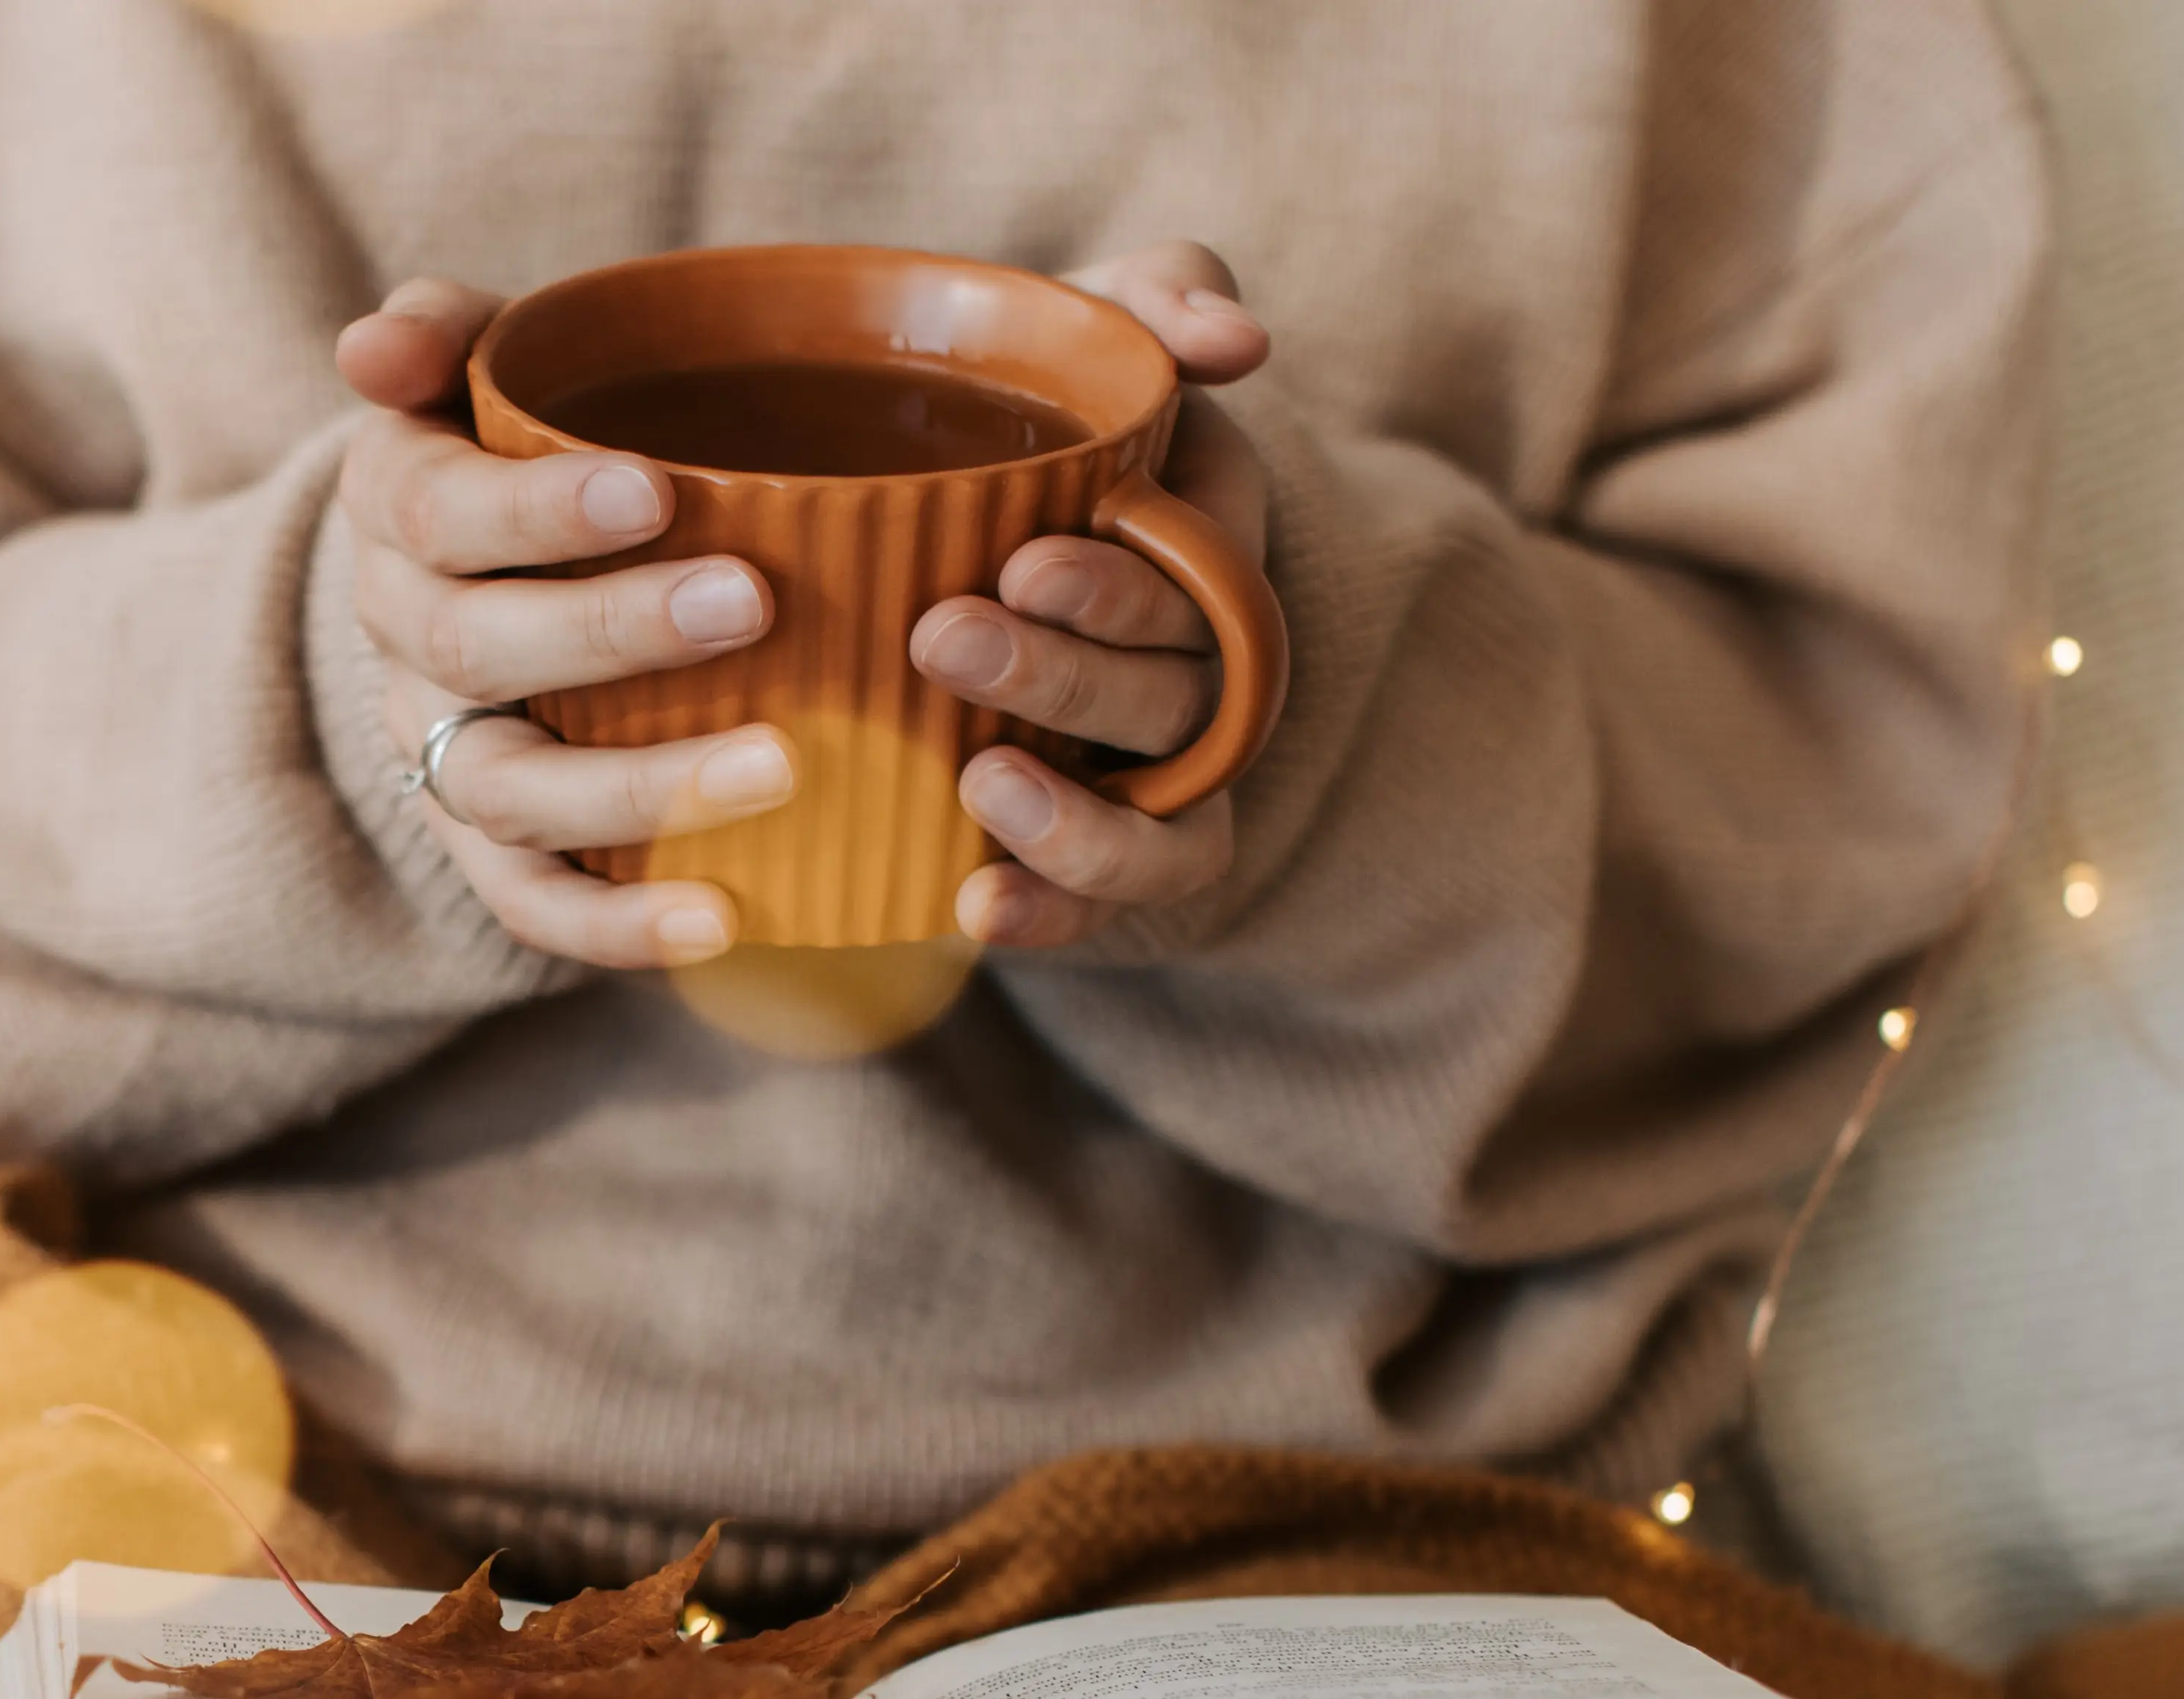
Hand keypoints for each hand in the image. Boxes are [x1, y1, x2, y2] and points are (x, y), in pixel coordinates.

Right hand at [335, 280, 789, 967]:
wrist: (490, 579)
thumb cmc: (526, 452)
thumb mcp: (483, 369)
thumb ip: (446, 333)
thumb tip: (370, 346)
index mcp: (398, 514)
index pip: (437, 514)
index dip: (536, 511)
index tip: (654, 492)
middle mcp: (404, 643)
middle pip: (475, 652)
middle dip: (610, 632)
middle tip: (752, 603)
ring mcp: (443, 755)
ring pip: (509, 791)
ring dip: (639, 790)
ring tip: (781, 767)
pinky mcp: (492, 851)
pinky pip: (535, 906)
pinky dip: (619, 927)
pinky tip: (725, 917)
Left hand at [910, 242, 1275, 950]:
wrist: (949, 516)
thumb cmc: (1038, 415)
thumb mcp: (1097, 332)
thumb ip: (1163, 296)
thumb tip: (1240, 339)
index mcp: (1206, 552)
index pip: (1201, 587)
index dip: (1123, 588)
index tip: (1025, 562)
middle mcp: (1199, 672)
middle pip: (1171, 700)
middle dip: (1066, 677)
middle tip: (943, 637)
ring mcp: (1155, 774)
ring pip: (1165, 825)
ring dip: (1079, 823)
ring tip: (976, 786)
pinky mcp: (1095, 853)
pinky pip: (1111, 909)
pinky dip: (1054, 916)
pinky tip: (972, 911)